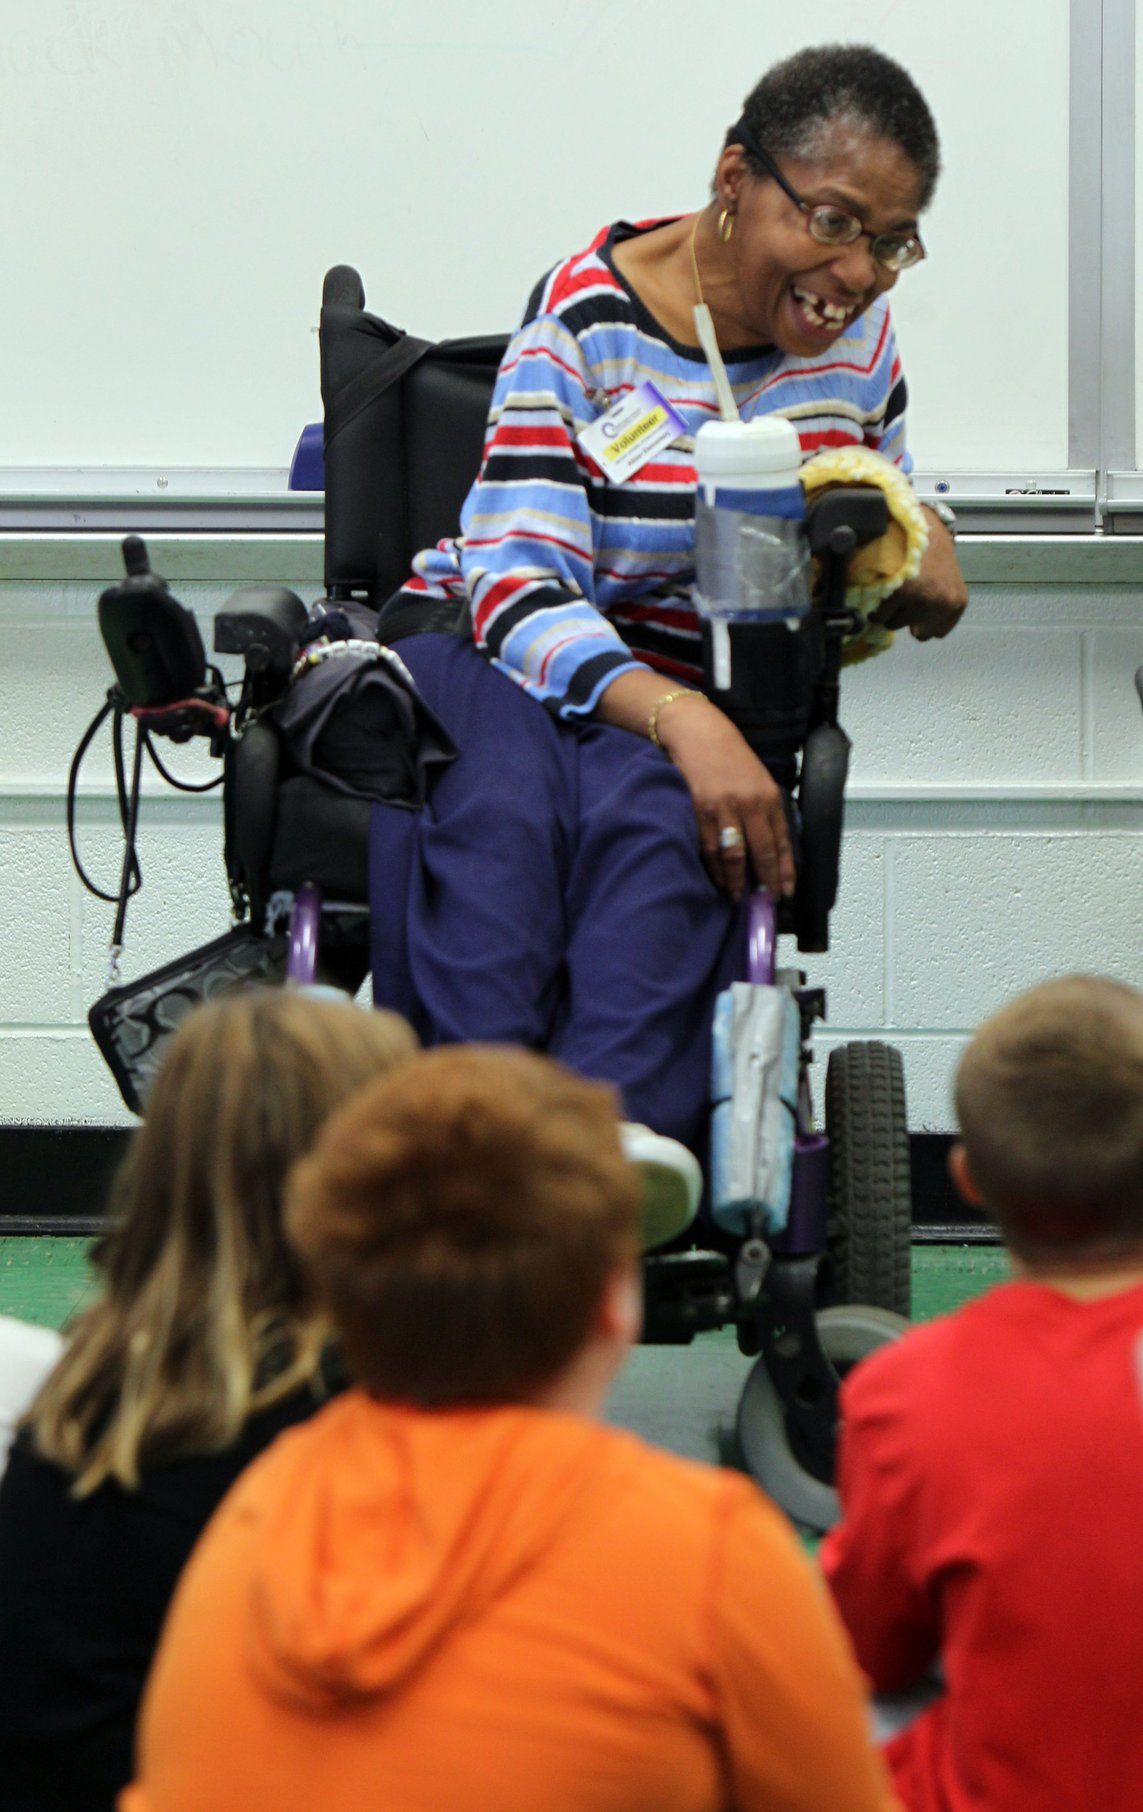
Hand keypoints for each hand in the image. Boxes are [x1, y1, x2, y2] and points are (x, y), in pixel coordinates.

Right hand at [657, 697, 794, 899]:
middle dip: (764, 881)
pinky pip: (708, 847)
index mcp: (768, 796)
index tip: (785, 891)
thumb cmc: (729, 757)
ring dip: (736, 880)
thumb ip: (766, 809)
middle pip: (760, 852)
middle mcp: (749, 804)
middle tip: (764, 901)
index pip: (781, 841)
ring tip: (737, 896)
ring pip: (733, 855)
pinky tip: (717, 878)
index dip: (784, 870)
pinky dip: (713, 867)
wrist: (697, 732)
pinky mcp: (698, 810)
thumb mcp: (758, 779)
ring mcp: (723, 808)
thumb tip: (772, 846)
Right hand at [871, 507, 967, 640]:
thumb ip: (938, 599)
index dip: (923, 621)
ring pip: (894, 623)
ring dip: (889, 608)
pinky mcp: (898, 595)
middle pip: (915, 631)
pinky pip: (878, 612)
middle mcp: (942, 604)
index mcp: (957, 601)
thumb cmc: (927, 542)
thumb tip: (919, 625)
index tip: (915, 607)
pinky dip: (876, 601)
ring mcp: (921, 601)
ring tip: (892, 583)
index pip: (937, 632)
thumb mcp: (944, 573)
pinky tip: (882, 581)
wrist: (912, 519)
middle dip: (906, 616)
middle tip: (902, 591)